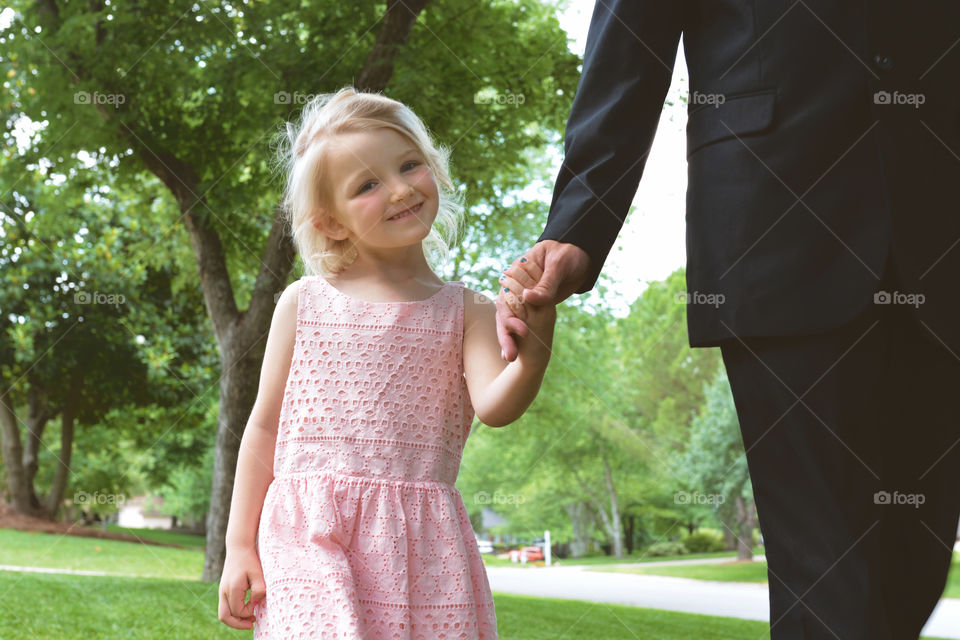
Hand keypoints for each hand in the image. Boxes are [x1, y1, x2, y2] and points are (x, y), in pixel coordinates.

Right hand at [218, 546, 266, 629]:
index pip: (238, 611)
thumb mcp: (258, 573)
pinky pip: (225, 607)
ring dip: (235, 620)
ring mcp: (221, 591)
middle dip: (238, 624)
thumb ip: (259, 589)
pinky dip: (234, 613)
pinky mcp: (223, 590)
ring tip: (250, 619)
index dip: (248, 612)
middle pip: (225, 617)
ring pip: (223, 614)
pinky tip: (246, 609)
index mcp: (232, 588)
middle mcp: (223, 591)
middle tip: (252, 624)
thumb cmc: (250, 560)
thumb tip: (255, 603)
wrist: (239, 548)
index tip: (257, 604)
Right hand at [496, 240, 589, 360]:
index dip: (510, 316)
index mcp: (516, 270)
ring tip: (510, 358)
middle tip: (511, 355)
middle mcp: (516, 285)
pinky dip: (517, 337)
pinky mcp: (533, 306)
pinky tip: (514, 354)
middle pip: (505, 312)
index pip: (507, 297)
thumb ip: (546, 284)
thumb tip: (529, 298)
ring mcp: (523, 297)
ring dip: (508, 340)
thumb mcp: (559, 265)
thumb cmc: (568, 254)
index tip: (523, 332)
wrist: (581, 255)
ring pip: (510, 320)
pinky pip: (522, 322)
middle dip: (506, 334)